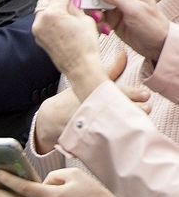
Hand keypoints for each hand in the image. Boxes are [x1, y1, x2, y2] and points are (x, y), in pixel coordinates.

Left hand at [32, 0, 106, 99]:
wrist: (81, 68)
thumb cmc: (86, 46)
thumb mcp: (85, 20)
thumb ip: (76, 7)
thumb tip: (72, 0)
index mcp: (52, 13)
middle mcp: (40, 21)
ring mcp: (37, 30)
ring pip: (43, 10)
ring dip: (53, 4)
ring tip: (66, 4)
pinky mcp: (39, 38)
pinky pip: (43, 21)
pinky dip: (51, 16)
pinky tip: (62, 16)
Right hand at [33, 51, 150, 152]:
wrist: (50, 117)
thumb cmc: (74, 98)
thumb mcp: (88, 81)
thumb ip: (111, 70)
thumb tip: (124, 54)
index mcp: (91, 93)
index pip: (113, 92)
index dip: (131, 94)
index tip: (145, 95)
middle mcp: (89, 107)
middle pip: (113, 109)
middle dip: (131, 110)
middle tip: (146, 109)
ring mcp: (85, 124)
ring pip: (109, 126)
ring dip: (124, 125)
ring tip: (138, 124)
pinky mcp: (83, 139)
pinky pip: (100, 142)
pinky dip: (112, 141)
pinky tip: (124, 140)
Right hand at [97, 0, 169, 62]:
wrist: (156, 46)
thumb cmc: (152, 25)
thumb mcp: (135, 9)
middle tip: (87, 0)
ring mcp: (115, 5)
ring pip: (95, 1)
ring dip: (92, 9)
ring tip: (98, 18)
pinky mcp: (110, 17)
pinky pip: (97, 15)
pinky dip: (96, 20)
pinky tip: (103, 27)